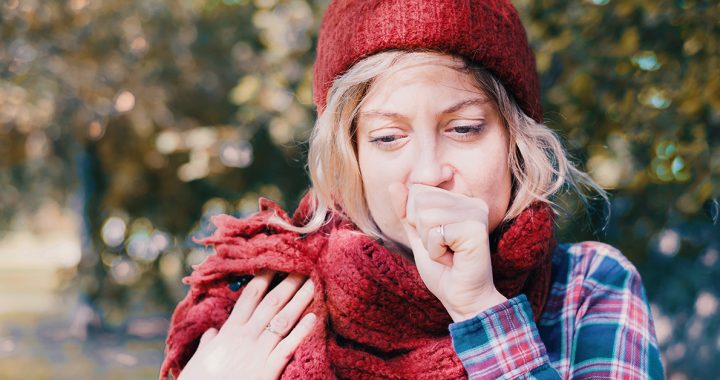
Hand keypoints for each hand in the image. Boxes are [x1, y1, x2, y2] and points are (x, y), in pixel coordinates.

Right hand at [178, 270, 316, 379]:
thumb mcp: (200, 359)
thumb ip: (208, 343)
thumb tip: (212, 331)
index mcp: (228, 332)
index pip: (249, 298)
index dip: (263, 278)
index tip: (274, 263)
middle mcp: (245, 337)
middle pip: (270, 303)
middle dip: (287, 283)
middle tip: (303, 266)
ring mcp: (257, 352)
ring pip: (282, 320)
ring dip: (299, 301)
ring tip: (313, 284)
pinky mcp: (267, 370)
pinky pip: (288, 347)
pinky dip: (301, 331)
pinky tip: (313, 318)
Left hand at [388, 183, 506, 321]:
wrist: (461, 298)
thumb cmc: (442, 269)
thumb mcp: (416, 235)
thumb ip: (405, 211)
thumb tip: (393, 184)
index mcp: (460, 199)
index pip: (418, 190)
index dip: (414, 218)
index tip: (436, 238)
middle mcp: (472, 201)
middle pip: (419, 199)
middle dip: (421, 230)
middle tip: (442, 248)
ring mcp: (476, 213)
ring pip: (426, 216)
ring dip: (429, 242)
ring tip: (447, 254)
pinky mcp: (476, 229)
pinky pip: (436, 233)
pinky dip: (436, 252)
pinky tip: (452, 260)